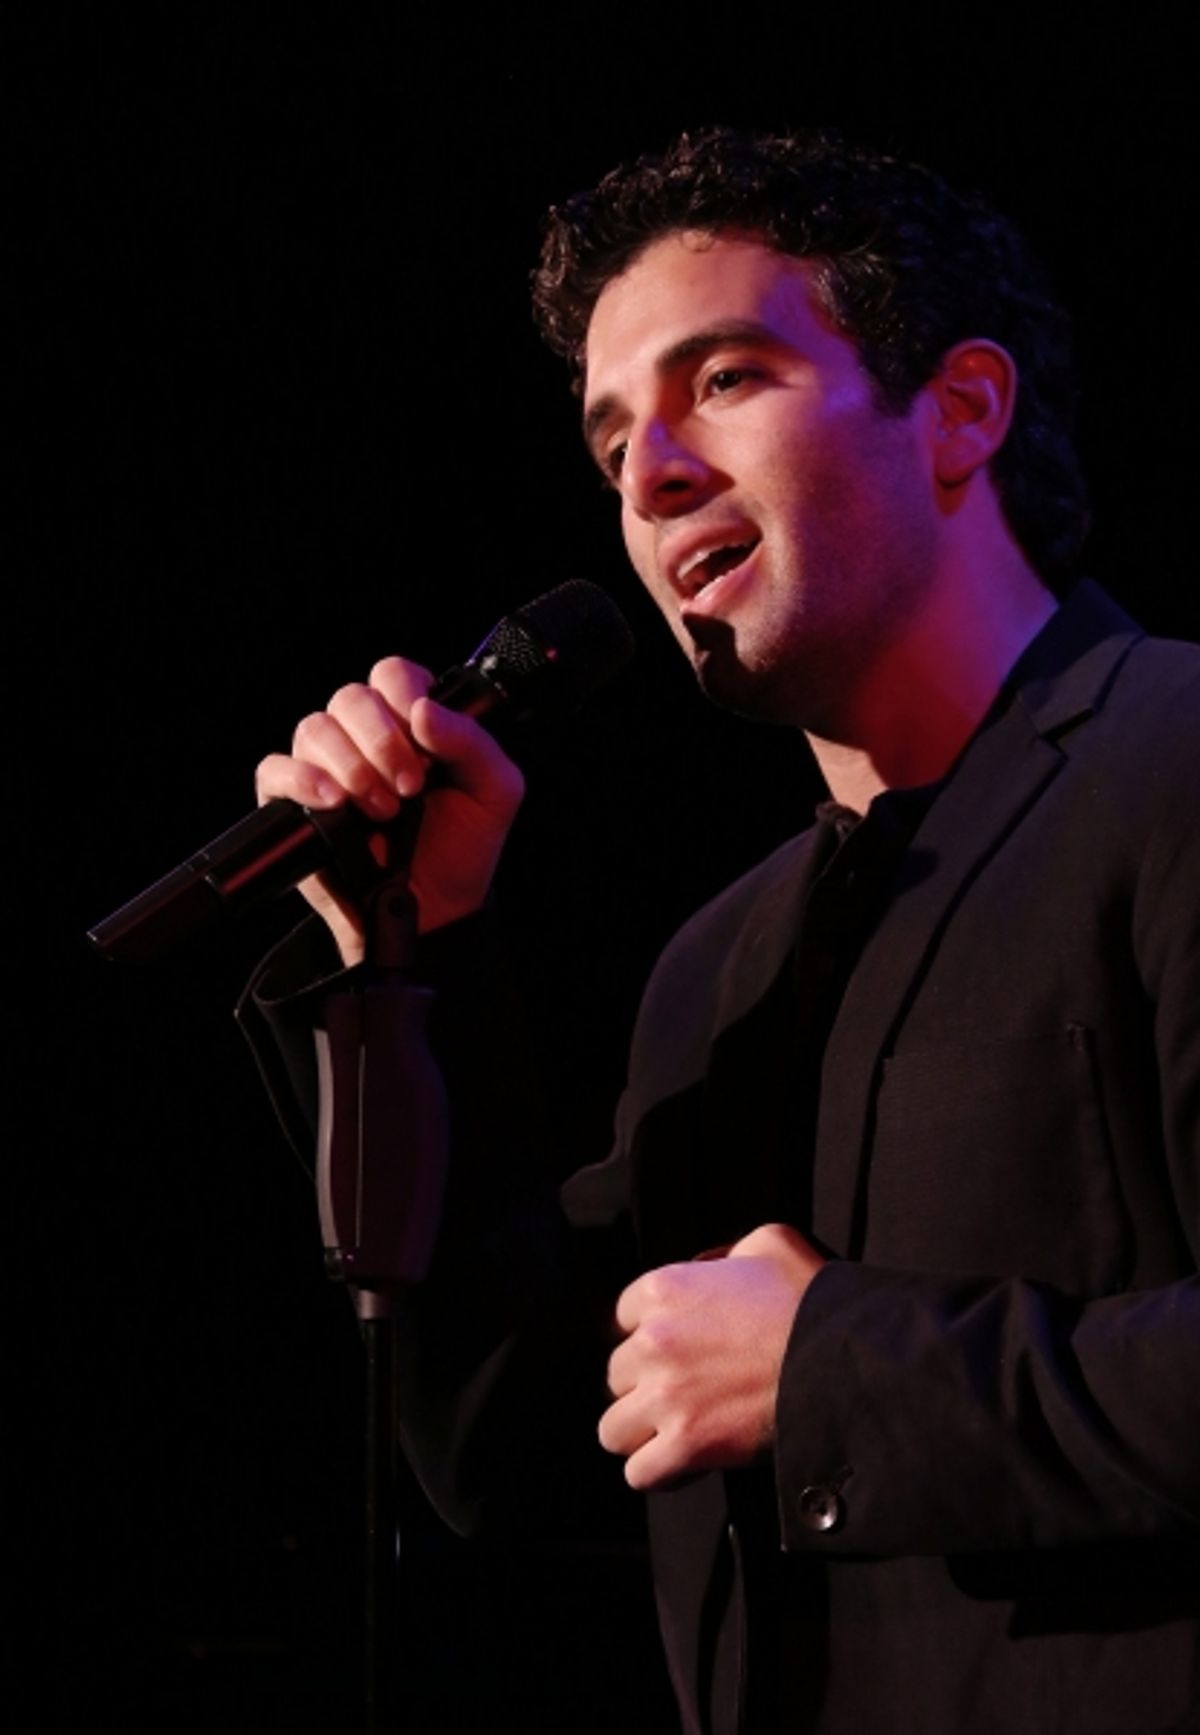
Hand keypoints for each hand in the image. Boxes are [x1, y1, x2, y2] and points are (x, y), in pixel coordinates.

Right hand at [254, 656, 524, 963]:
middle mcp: (364, 737)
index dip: (404, 697)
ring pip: (314, 728)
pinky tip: (333, 801)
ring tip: (383, 810)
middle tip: (410, 786)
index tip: (427, 745)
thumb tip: (423, 709)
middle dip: (381, 739)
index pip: (393, 675)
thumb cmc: (463, 848)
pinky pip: (275, 769)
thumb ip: (471, 742)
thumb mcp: (494, 791)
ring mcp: (326, 766)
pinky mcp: (293, 801)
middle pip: (350, 697)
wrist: (435, 910)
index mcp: (411, 722)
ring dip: (351, 765)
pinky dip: (302, 779)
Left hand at [599, 1224, 824, 1490]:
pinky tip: (687, 1462)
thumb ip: (729, 1254)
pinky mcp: (687, 1445)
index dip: (651, 1335)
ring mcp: (667, 1395)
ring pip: (614, 1429)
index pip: (624, 1318)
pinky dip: (661, 1473)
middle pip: (618, 1376)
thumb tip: (718, 1268)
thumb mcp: (771, 1244)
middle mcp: (655, 1341)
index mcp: (665, 1289)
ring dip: (643, 1433)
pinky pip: (641, 1473)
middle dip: (647, 1385)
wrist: (847, 1360)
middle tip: (688, 1391)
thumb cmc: (814, 1302)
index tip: (679, 1350)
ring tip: (678, 1431)